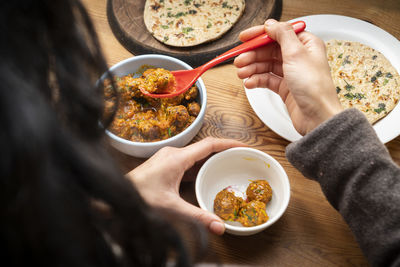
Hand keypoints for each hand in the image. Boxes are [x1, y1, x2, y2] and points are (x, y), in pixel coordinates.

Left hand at [127, 137, 244, 234]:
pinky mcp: (166, 165)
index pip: (209, 145)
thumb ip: (197, 216)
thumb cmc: (139, 197)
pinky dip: (201, 166)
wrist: (117, 195)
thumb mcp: (171, 207)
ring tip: (229, 164)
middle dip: (224, 151)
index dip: (229, 144)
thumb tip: (219, 226)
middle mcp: (174, 154)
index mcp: (177, 158)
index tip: (244, 146)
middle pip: (205, 148)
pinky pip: (189, 161)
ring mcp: (169, 158)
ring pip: (197, 155)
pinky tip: (208, 174)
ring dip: (212, 158)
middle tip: (241, 158)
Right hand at [234, 19, 342, 134]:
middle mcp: (299, 57)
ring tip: (242, 74)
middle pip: (269, 50)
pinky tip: (250, 83)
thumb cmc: (314, 87)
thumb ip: (282, 35)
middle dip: (253, 55)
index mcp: (306, 44)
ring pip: (266, 65)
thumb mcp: (296, 53)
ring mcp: (291, 73)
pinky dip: (257, 80)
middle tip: (239, 60)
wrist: (317, 117)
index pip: (278, 33)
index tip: (245, 38)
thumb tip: (271, 24)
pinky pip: (267, 80)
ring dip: (252, 68)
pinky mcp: (285, 88)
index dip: (260, 35)